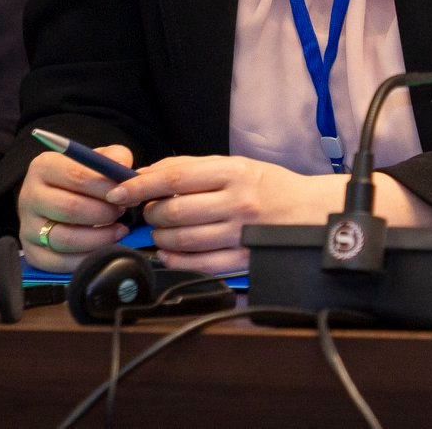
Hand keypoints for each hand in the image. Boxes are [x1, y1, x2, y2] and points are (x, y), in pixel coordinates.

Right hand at [18, 145, 132, 271]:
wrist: (58, 198)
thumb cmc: (82, 178)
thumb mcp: (97, 159)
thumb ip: (114, 157)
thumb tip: (123, 169)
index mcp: (44, 167)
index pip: (76, 175)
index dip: (106, 187)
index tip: (126, 193)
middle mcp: (30, 196)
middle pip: (69, 208)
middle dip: (104, 213)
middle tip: (122, 212)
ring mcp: (27, 226)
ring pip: (64, 238)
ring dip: (99, 237)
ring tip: (118, 230)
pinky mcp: (31, 252)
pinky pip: (57, 262)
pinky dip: (85, 259)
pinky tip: (103, 248)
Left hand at [107, 155, 329, 274]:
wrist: (312, 213)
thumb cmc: (270, 186)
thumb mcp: (237, 165)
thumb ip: (193, 168)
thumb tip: (146, 174)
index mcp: (235, 172)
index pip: (176, 177)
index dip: (141, 186)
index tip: (119, 191)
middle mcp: (238, 202)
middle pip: (175, 211)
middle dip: (152, 213)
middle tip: (151, 211)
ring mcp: (241, 234)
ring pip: (182, 240)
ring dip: (161, 236)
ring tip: (163, 230)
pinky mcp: (243, 260)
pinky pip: (198, 264)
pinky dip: (176, 260)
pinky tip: (171, 252)